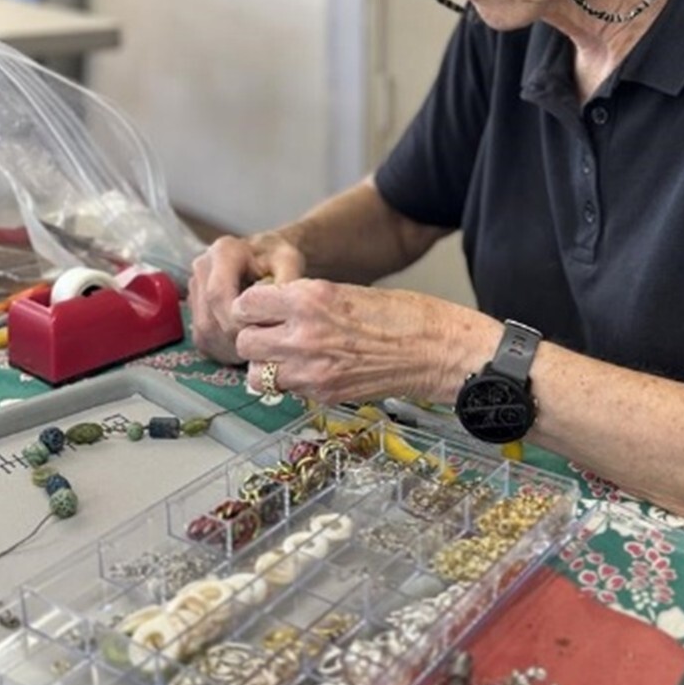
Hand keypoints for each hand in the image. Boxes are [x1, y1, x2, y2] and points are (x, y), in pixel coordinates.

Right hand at [188, 232, 305, 363]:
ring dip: (229, 349)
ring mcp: (195, 288)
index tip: (263, 334)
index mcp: (224, 252)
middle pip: (209, 318)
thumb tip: (283, 312)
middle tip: (263, 350)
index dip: (237, 321)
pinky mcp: (194, 308)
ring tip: (257, 351)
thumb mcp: (290, 262)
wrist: (267, 253)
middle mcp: (203, 268)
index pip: (218, 295)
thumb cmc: (279, 257)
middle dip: (235, 340)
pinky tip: (246, 350)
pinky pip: (202, 338)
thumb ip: (288, 283)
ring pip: (203, 331)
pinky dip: (223, 351)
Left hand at [231, 278, 500, 404]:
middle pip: (244, 342)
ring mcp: (313, 369)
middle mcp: (304, 334)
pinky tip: (312, 370)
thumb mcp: (347, 290)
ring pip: (256, 374)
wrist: (439, 350)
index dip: (252, 307)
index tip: (260, 309)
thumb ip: (306, 302)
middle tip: (271, 335)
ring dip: (266, 366)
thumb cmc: (403, 315)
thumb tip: (274, 311)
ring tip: (286, 357)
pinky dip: (291, 382)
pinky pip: (287, 391)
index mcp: (310, 298)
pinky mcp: (325, 394)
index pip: (247, 303)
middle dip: (254, 338)